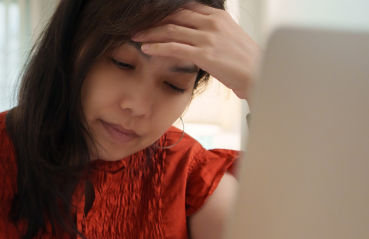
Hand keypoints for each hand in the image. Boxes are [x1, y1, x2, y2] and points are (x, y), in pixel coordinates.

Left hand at [132, 2, 260, 100]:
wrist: (260, 75)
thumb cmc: (244, 60)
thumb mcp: (228, 36)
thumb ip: (209, 30)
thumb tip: (189, 32)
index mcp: (217, 16)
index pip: (185, 7)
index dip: (165, 10)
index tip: (149, 15)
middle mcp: (212, 23)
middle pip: (175, 15)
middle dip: (153, 20)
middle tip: (137, 24)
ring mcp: (208, 38)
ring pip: (171, 30)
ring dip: (150, 33)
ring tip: (136, 36)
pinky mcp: (205, 54)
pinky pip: (174, 48)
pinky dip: (157, 47)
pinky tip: (146, 48)